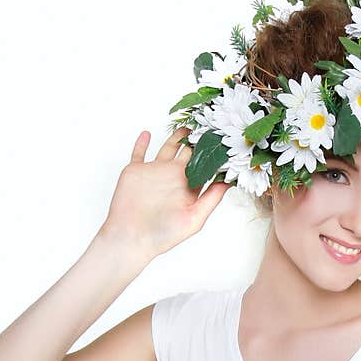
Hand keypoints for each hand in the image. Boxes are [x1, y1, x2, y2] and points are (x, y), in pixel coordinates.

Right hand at [99, 127, 230, 256]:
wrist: (131, 238)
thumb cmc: (163, 235)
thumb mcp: (194, 219)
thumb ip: (211, 199)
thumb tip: (229, 181)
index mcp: (189, 189)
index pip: (205, 167)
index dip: (214, 155)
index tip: (225, 139)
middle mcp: (174, 178)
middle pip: (190, 153)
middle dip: (199, 139)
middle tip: (210, 122)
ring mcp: (155, 173)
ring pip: (168, 148)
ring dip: (176, 136)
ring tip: (187, 124)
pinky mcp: (136, 171)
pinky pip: (139, 153)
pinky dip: (142, 143)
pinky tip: (148, 133)